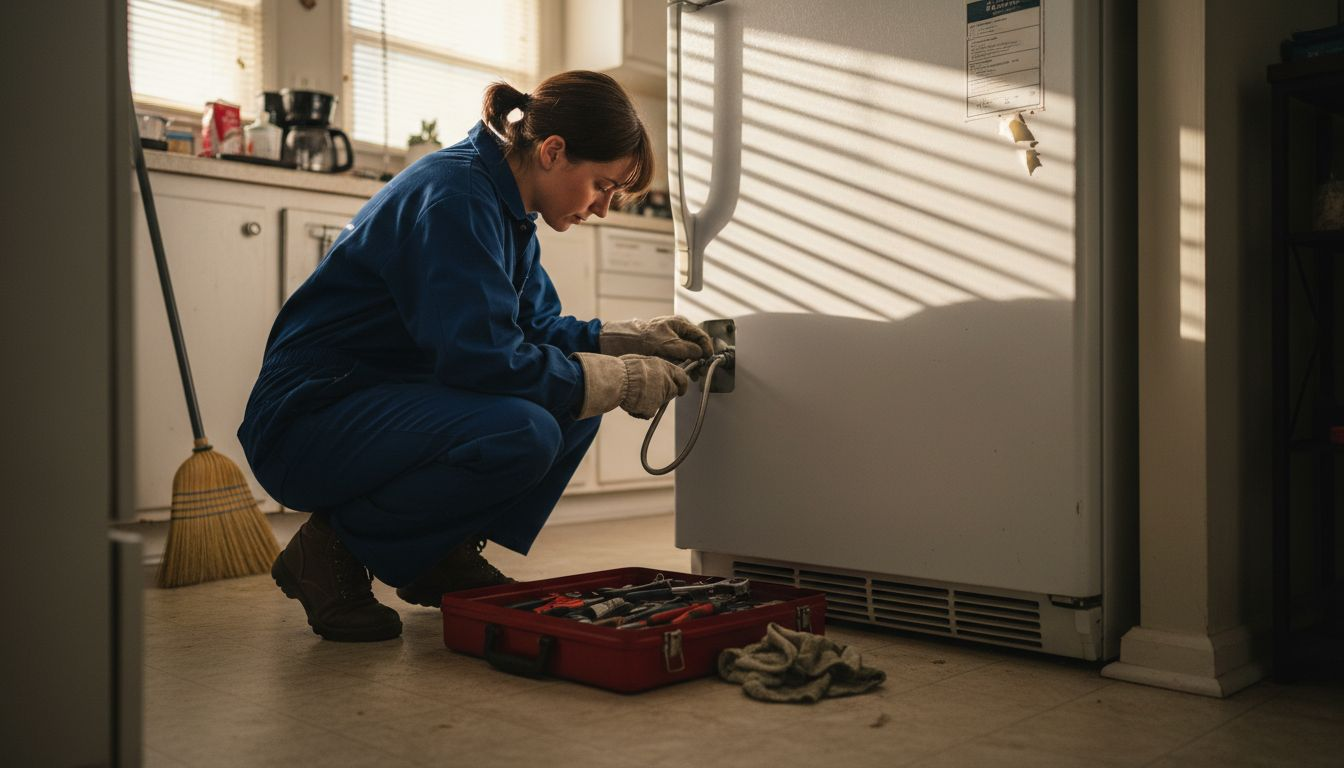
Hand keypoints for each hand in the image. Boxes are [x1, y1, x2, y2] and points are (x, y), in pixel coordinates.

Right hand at [573, 353, 689, 418]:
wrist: (614, 380)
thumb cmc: (621, 368)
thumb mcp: (640, 360)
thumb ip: (652, 367)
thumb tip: (655, 372)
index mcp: (663, 366)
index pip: (682, 376)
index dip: (682, 384)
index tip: (681, 390)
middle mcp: (665, 380)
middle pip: (671, 392)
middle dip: (663, 394)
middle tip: (647, 393)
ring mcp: (660, 395)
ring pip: (658, 402)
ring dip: (649, 402)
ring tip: (633, 396)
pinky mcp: (652, 408)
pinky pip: (648, 412)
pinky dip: (640, 411)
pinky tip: (630, 404)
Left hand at [599, 316, 712, 360]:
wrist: (624, 342)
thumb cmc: (643, 338)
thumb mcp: (667, 343)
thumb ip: (685, 348)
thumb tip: (699, 353)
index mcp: (680, 323)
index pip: (700, 335)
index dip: (706, 348)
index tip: (707, 358)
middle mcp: (678, 330)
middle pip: (696, 345)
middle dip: (699, 358)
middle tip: (699, 370)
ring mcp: (673, 339)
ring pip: (688, 353)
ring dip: (691, 364)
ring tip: (692, 375)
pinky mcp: (667, 348)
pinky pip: (679, 357)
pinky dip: (682, 364)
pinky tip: (682, 371)